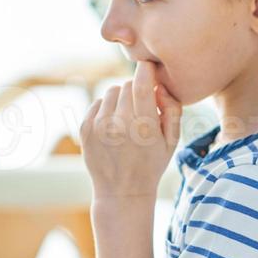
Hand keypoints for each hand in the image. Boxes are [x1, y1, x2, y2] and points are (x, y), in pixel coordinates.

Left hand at [80, 60, 182, 200]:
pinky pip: (98, 103)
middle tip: (142, 107)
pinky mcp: (85, 129)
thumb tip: (160, 85)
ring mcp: (99, 126)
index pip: (142, 83)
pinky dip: (106, 109)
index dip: (145, 69)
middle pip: (127, 85)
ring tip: (127, 118)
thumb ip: (172, 109)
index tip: (148, 65)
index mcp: (144, 126)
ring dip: (120, 98)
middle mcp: (119, 124)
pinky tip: (113, 127)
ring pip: (111, 92)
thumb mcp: (172, 140)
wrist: (122, 192)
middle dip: (136, 90)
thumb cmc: (151, 164)